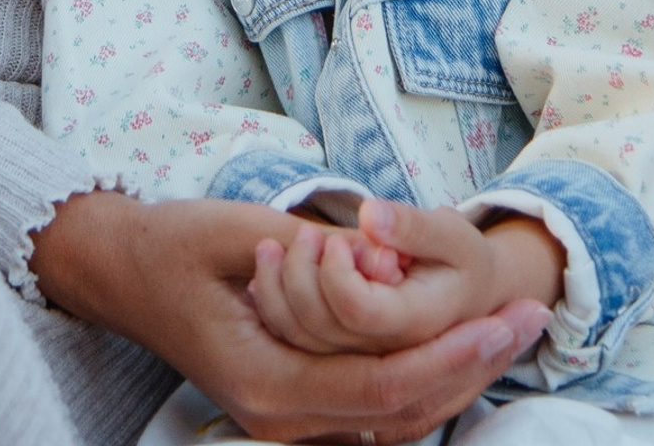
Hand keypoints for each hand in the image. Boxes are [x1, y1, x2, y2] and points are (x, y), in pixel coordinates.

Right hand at [31, 190, 546, 443]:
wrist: (121, 272)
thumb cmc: (176, 244)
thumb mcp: (246, 230)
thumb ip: (321, 251)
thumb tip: (389, 256)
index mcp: (268, 383)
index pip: (386, 387)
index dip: (454, 355)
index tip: (507, 316)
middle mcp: (281, 420)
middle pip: (403, 414)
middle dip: (474, 367)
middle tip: (532, 318)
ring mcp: (285, 423)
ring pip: (395, 420)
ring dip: (457, 377)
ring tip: (512, 331)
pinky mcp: (291, 408)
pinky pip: (372, 411)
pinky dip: (421, 380)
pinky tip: (462, 347)